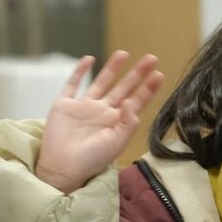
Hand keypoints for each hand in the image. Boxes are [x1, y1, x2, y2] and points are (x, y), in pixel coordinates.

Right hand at [35, 51, 163, 192]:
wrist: (62, 167)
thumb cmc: (91, 160)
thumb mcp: (116, 143)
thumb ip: (128, 123)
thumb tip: (131, 101)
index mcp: (116, 123)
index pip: (136, 102)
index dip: (147, 89)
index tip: (159, 75)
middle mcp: (102, 112)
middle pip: (123, 88)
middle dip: (137, 74)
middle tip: (151, 58)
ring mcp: (84, 107)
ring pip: (101, 82)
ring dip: (112, 68)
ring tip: (124, 53)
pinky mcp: (65, 105)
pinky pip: (73, 84)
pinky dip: (79, 71)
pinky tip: (89, 59)